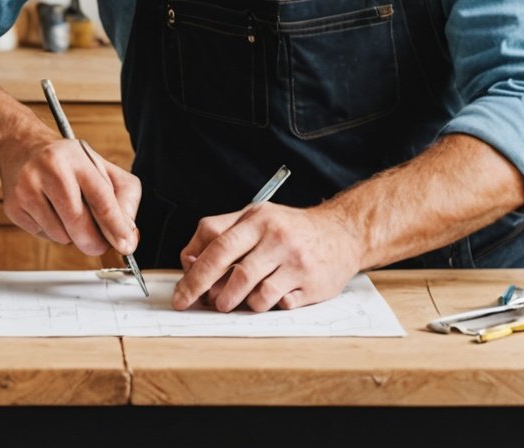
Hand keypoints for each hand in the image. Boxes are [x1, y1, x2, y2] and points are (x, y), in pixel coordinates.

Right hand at [0, 136, 141, 257]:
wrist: (20, 147)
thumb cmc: (66, 161)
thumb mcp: (100, 168)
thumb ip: (123, 198)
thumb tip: (127, 236)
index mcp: (75, 158)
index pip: (100, 198)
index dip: (115, 226)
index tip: (125, 244)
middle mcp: (49, 170)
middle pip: (78, 222)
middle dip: (94, 241)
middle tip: (100, 244)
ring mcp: (27, 189)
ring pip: (61, 235)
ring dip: (71, 235)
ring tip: (67, 213)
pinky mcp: (13, 207)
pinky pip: (43, 236)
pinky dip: (53, 232)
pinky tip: (49, 211)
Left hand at [172, 203, 363, 311]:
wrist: (342, 233)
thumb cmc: (289, 229)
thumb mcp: (255, 217)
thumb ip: (220, 233)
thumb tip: (188, 260)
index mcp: (258, 219)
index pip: (217, 246)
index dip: (195, 273)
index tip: (182, 292)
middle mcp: (278, 239)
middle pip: (236, 273)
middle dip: (209, 294)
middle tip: (200, 305)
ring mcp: (297, 263)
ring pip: (256, 295)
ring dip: (239, 303)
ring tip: (235, 301)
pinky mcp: (312, 285)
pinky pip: (279, 305)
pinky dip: (269, 306)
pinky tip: (273, 296)